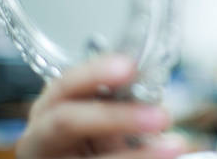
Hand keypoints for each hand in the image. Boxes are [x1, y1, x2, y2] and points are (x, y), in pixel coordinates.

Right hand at [16, 54, 188, 157]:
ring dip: (139, 154)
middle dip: (117, 117)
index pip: (66, 84)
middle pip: (69, 121)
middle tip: (161, 116)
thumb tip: (151, 81)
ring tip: (174, 145)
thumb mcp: (97, 112)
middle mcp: (42, 137)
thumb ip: (117, 98)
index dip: (95, 74)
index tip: (128, 67)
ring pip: (92, 158)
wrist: (77, 158)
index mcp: (50, 107)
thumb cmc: (90, 133)